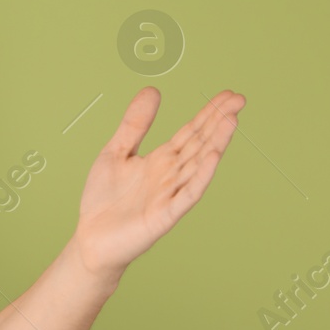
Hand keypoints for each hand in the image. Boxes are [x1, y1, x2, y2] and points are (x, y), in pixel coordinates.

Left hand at [73, 86, 245, 278]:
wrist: (90, 239)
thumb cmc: (104, 199)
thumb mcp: (115, 153)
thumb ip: (134, 125)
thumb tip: (153, 90)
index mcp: (161, 160)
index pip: (191, 132)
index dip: (209, 113)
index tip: (229, 94)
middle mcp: (171, 175)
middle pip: (199, 143)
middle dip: (219, 121)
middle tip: (239, 98)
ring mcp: (170, 195)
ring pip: (198, 165)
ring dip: (215, 143)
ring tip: (231, 120)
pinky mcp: (164, 216)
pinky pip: (186, 194)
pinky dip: (200, 176)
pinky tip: (211, 157)